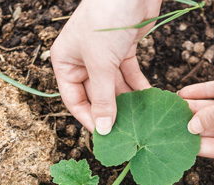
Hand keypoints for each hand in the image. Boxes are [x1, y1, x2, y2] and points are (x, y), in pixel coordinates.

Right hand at [51, 0, 161, 134]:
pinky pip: (129, 75)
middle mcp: (82, 60)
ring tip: (140, 117)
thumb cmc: (105, 19)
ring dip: (126, 101)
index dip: (88, 118)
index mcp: (66, 62)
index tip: (105, 135)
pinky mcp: (123, 49)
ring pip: (114, 87)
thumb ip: (102, 98)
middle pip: (95, 95)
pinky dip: (138, 86)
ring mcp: (103, 55)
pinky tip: (148, 98)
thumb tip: (103, 130)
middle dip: (110, 111)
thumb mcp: (100, 64)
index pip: (74, 100)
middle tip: (127, 130)